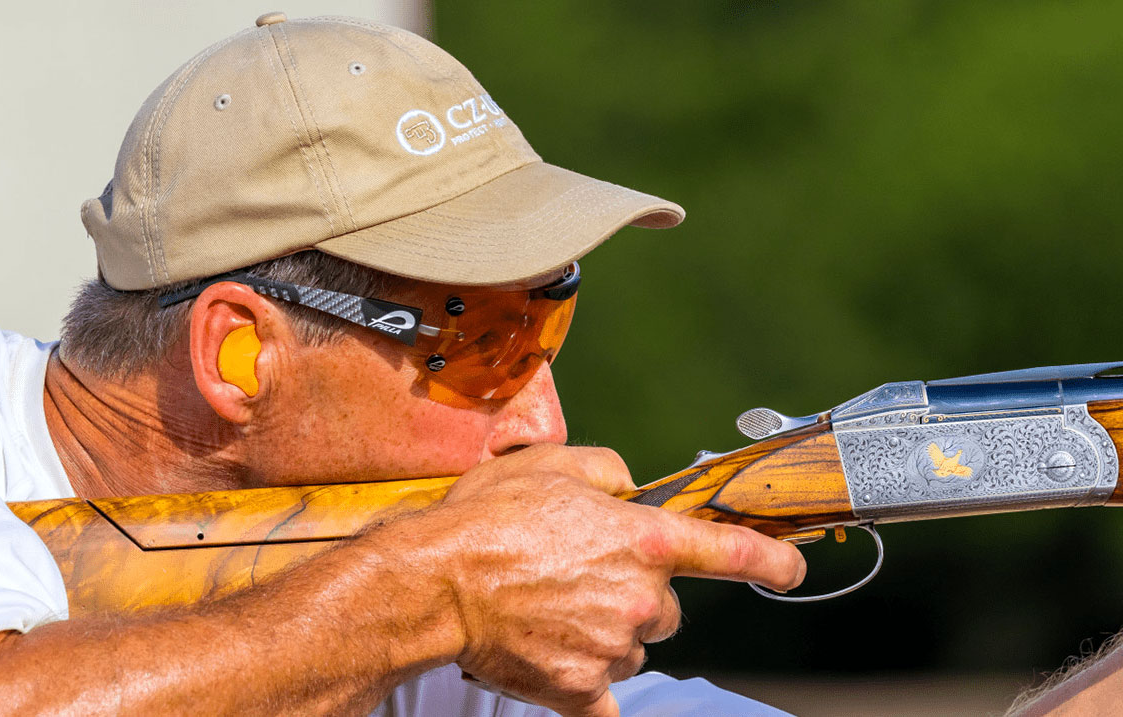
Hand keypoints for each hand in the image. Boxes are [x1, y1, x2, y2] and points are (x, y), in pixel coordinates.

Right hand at [433, 443, 804, 716]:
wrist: (436, 582)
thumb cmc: (491, 518)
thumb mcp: (555, 464)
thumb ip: (610, 471)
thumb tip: (629, 488)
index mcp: (646, 541)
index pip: (732, 552)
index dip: (772, 560)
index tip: (792, 567)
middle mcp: (640, 599)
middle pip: (668, 609)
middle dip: (638, 595)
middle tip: (582, 576)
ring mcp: (612, 649)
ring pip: (633, 647)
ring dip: (609, 632)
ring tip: (553, 606)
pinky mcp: (578, 689)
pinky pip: (602, 703)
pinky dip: (590, 687)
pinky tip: (567, 668)